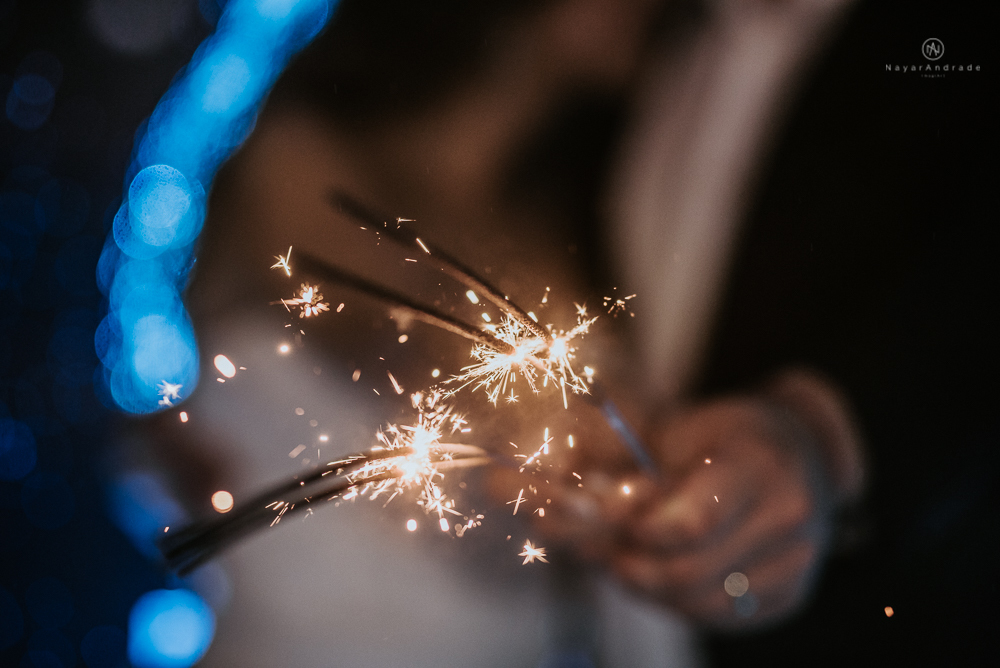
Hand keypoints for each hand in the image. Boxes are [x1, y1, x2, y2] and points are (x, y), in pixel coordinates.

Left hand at [509, 369, 863, 629]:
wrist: (800, 455)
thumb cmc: (723, 435)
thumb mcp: (672, 429)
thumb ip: (613, 465)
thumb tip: (521, 495)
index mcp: (758, 464)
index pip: (690, 522)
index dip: (637, 533)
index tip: (614, 521)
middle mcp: (788, 517)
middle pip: (687, 572)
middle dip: (631, 565)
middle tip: (605, 548)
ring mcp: (795, 564)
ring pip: (698, 603)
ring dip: (649, 585)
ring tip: (632, 554)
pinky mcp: (787, 598)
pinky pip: (717, 618)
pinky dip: (676, 600)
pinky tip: (662, 569)